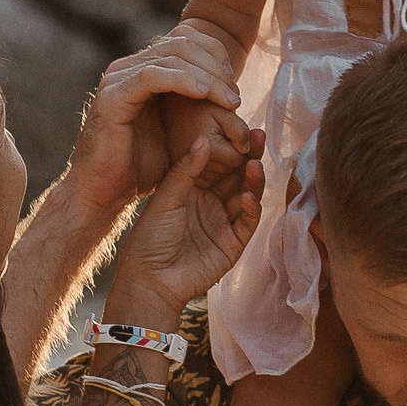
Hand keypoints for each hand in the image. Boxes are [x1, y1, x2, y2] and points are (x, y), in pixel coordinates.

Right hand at [63, 24, 251, 214]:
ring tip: (228, 100)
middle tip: (234, 95)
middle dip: (215, 65)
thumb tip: (228, 96)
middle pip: (182, 43)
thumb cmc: (140, 167)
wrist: (104, 191)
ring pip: (172, 56)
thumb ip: (194, 108)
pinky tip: (203, 94)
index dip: (214, 55)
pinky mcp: (113, 95)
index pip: (184, 40)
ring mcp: (119, 78)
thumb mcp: (176, 132)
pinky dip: (182, 80)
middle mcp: (129, 68)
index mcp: (143, 71)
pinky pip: (153, 76)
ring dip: (207, 76)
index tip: (234, 82)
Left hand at [104, 133, 263, 328]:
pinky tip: (248, 197)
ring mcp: (223, 223)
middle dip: (248, 156)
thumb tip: (204, 138)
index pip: (217, 162)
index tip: (237, 125)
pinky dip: (251, 208)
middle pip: (236, 175)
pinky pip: (247, 223)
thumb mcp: (166, 199)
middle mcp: (211, 203)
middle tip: (257, 136)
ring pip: (246, 195)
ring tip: (254, 164)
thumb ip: (187, 170)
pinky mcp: (233, 244)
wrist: (149, 280)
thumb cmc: (149, 239)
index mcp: (192, 189)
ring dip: (252, 180)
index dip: (228, 145)